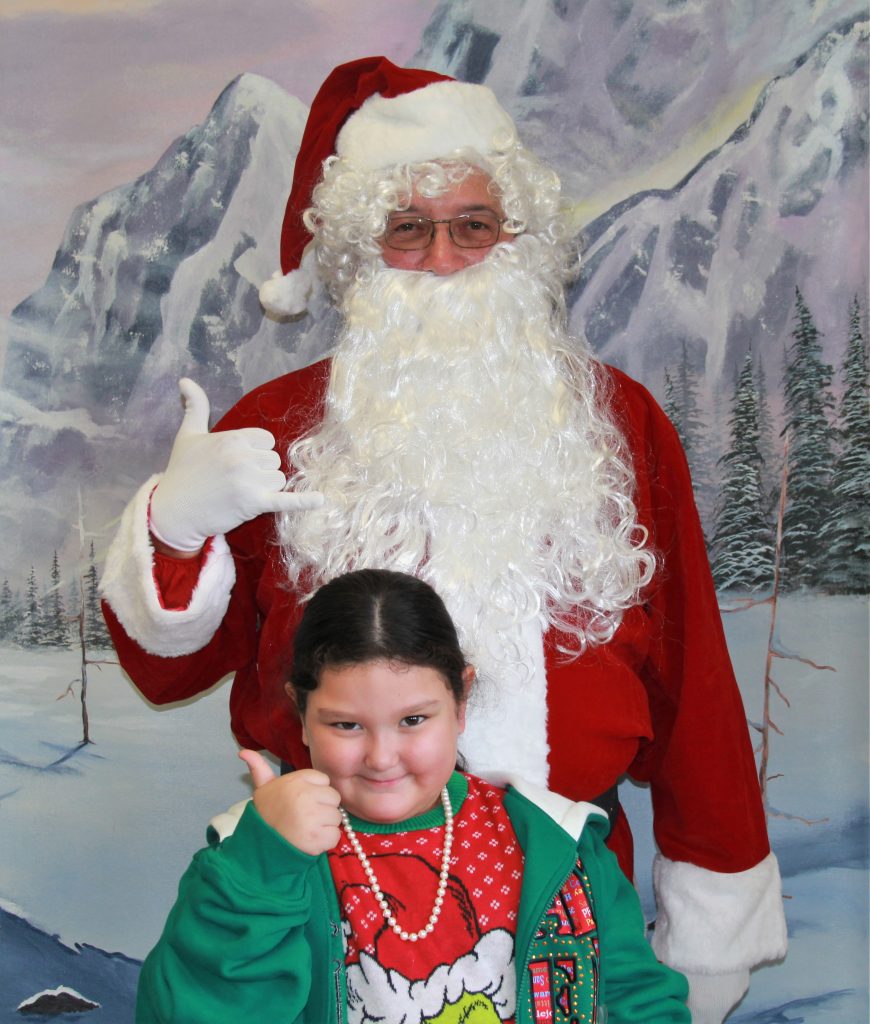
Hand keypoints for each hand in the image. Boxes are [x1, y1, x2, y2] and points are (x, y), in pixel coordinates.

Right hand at [149, 379, 322, 552]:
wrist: (173, 512)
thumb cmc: (181, 473)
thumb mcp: (187, 435)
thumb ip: (195, 406)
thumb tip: (185, 380)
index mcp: (233, 437)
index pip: (267, 441)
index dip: (256, 453)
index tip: (236, 464)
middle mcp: (243, 456)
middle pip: (274, 461)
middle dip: (260, 472)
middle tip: (233, 482)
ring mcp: (249, 480)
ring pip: (279, 480)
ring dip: (265, 490)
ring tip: (238, 494)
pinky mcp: (253, 503)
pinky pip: (286, 500)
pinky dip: (304, 501)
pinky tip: (320, 500)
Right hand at [239, 750, 341, 856]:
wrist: (259, 843)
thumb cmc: (266, 812)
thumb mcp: (262, 786)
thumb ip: (259, 767)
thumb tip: (243, 752)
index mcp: (297, 779)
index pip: (325, 780)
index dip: (316, 793)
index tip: (303, 801)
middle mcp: (306, 795)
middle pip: (333, 798)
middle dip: (323, 808)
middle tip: (306, 816)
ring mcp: (312, 817)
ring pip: (336, 817)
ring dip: (325, 825)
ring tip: (307, 828)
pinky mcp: (317, 838)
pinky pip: (334, 836)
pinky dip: (325, 840)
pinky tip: (311, 840)